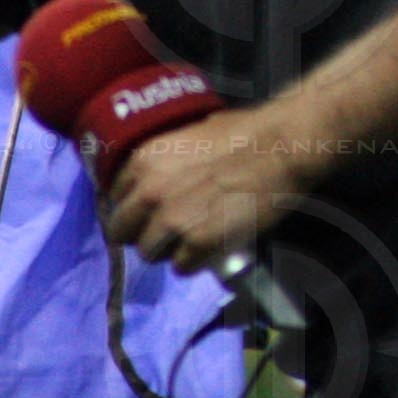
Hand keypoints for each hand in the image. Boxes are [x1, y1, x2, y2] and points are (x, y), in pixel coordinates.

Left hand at [97, 111, 308, 273]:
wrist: (282, 146)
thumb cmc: (245, 131)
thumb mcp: (191, 132)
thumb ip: (168, 157)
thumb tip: (164, 170)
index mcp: (143, 160)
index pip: (115, 198)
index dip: (133, 206)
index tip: (149, 210)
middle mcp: (149, 192)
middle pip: (122, 231)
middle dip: (141, 231)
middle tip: (165, 231)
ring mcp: (172, 220)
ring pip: (148, 252)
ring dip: (166, 250)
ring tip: (189, 242)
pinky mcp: (198, 242)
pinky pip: (181, 266)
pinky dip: (193, 262)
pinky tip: (207, 250)